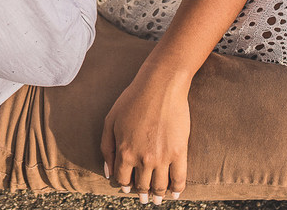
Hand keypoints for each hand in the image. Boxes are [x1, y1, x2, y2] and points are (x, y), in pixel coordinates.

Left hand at [101, 71, 189, 202]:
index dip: (124, 185)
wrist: (160, 86)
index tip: (127, 188)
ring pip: (160, 185)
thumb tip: (108, 172)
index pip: (123, 179)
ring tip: (157, 199)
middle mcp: (143, 159)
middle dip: (142, 193)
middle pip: (142, 185)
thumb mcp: (110, 120)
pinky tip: (175, 193)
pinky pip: (180, 179)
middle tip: (144, 198)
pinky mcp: (179, 152)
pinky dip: (177, 190)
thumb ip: (106, 148)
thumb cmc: (132, 99)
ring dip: (158, 195)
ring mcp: (162, 157)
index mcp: (124, 152)